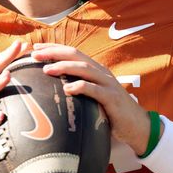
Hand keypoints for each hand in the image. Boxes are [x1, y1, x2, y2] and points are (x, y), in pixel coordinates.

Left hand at [31, 43, 151, 154]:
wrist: (138, 125)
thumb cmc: (111, 112)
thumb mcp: (93, 96)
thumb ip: (79, 88)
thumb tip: (53, 90)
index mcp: (95, 70)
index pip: (72, 52)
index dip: (54, 47)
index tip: (35, 46)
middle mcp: (101, 72)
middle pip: (75, 55)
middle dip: (54, 52)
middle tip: (35, 54)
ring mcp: (107, 84)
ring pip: (84, 69)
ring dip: (64, 67)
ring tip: (46, 69)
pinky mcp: (112, 98)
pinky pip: (95, 90)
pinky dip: (80, 87)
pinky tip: (67, 89)